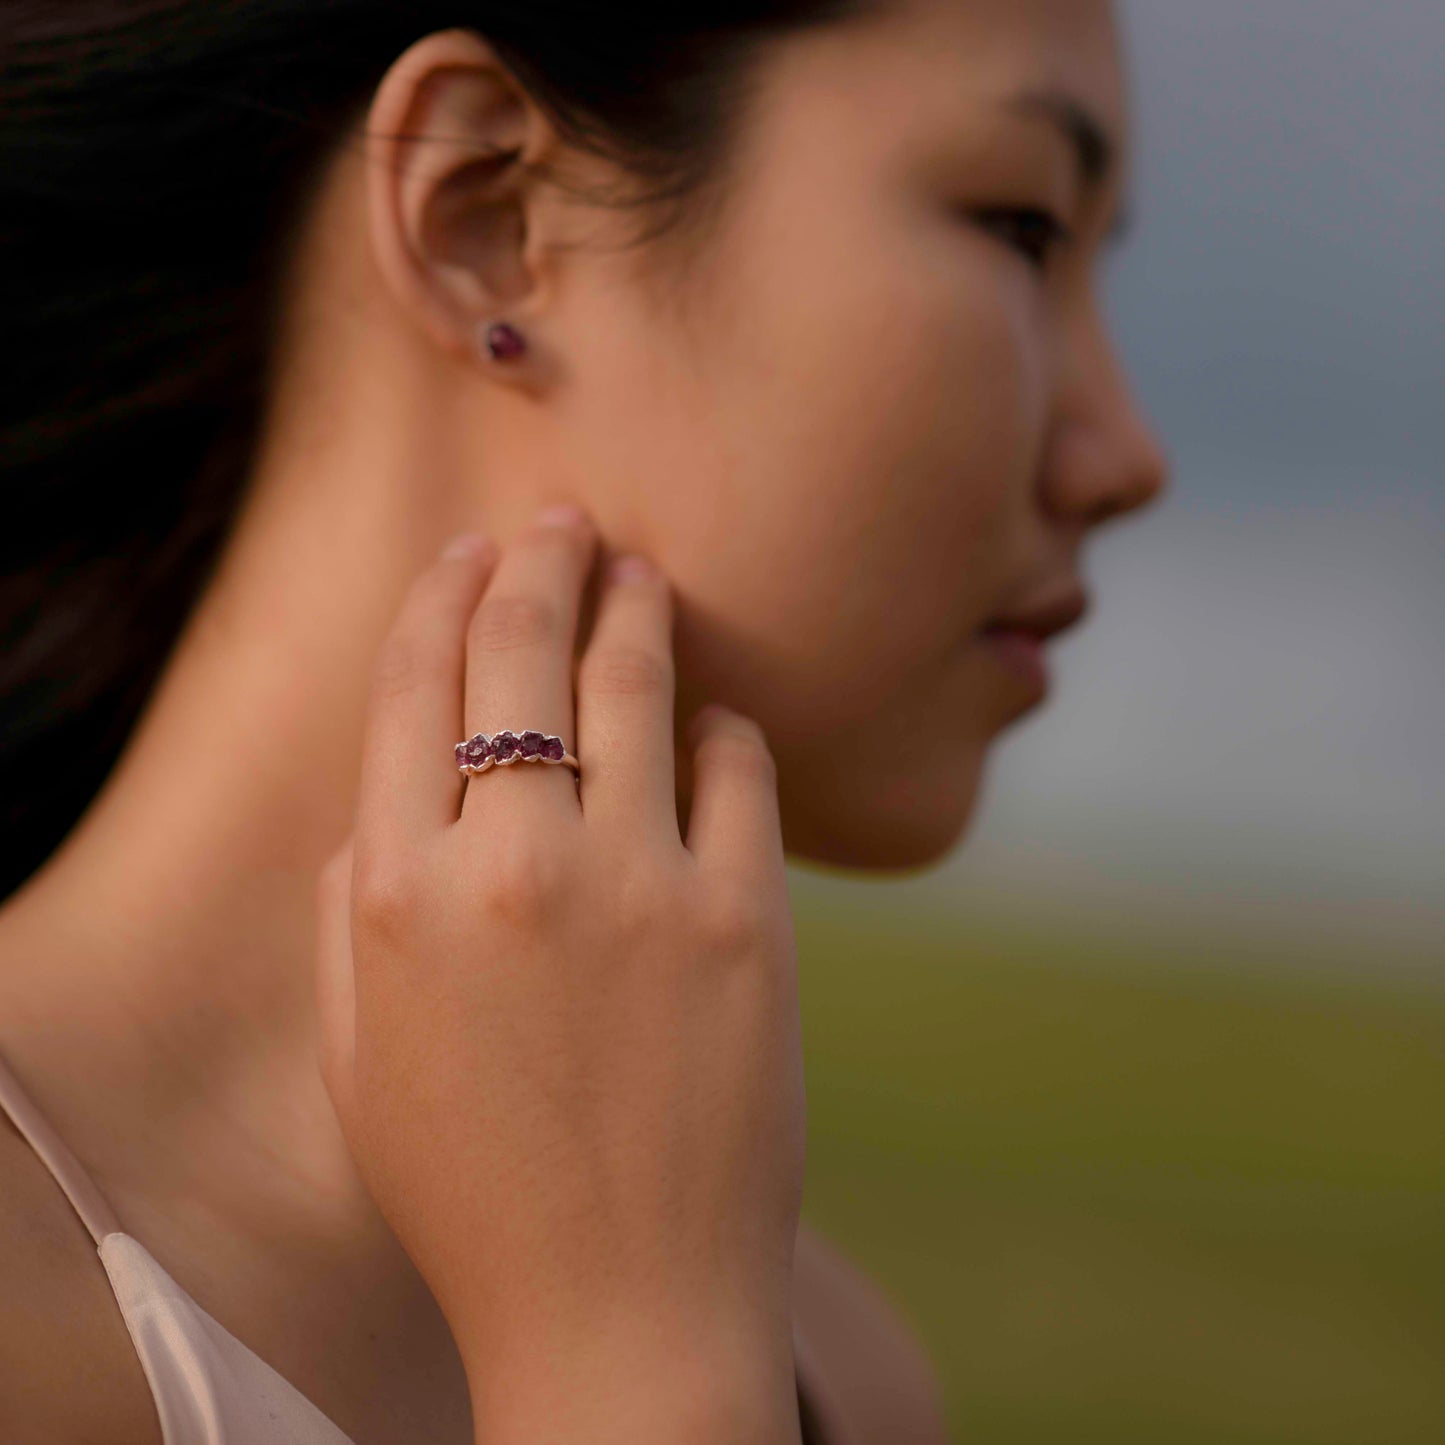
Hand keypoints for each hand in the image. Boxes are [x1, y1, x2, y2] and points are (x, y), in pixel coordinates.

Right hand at [313, 507, 805, 1442]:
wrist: (620, 1307)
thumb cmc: (476, 1189)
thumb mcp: (363, 1054)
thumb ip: (354, 909)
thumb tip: (389, 799)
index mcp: (398, 896)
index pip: (409, 691)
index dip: (437, 598)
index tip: (464, 550)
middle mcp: (511, 868)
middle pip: (516, 654)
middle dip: (534, 561)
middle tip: (557, 516)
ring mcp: (639, 887)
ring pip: (632, 686)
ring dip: (632, 608)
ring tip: (636, 566)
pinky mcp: (748, 922)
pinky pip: (739, 770)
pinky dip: (726, 729)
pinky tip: (716, 721)